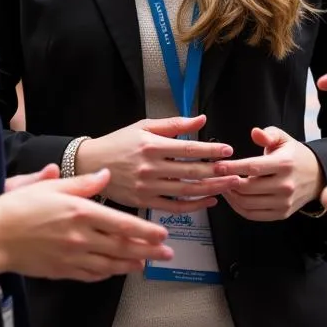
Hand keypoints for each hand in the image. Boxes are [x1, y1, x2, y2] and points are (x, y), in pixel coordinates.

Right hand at [0, 168, 173, 281]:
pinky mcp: (62, 271)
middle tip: (167, 254)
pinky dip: (107, 274)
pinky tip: (116, 271)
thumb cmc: (19, 205)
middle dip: (147, 251)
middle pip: (121, 246)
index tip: (163, 234)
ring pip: (110, 264)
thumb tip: (106, 175)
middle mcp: (81, 237)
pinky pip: (91, 275)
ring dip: (131, 264)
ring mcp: (72, 257)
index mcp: (81, 212)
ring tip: (147, 264)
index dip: (145, 231)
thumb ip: (82, 182)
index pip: (121, 224)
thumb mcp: (52, 185)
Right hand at [75, 115, 239, 212]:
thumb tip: (201, 119)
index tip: (227, 150)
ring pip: (186, 191)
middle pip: (190, 172)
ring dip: (211, 188)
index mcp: (151, 145)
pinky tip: (209, 201)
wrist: (90, 164)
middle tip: (236, 170)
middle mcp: (150, 167)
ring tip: (229, 185)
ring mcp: (147, 187)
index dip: (210, 150)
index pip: (187, 148)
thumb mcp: (144, 126)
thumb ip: (174, 124)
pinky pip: (175, 207)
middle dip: (217, 171)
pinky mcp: (144, 201)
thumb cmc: (119, 142)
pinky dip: (194, 206)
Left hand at [212, 127, 323, 221]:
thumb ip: (268, 134)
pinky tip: (232, 196)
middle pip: (248, 188)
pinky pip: (253, 215)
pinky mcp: (281, 214)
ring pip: (248, 203)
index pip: (253, 167)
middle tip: (215, 176)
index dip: (232, 167)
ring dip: (230, 195)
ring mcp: (284, 202)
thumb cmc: (294, 155)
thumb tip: (255, 132)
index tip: (216, 165)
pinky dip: (238, 207)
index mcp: (285, 164)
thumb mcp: (283, 138)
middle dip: (227, 182)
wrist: (316, 176)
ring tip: (222, 184)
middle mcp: (286, 185)